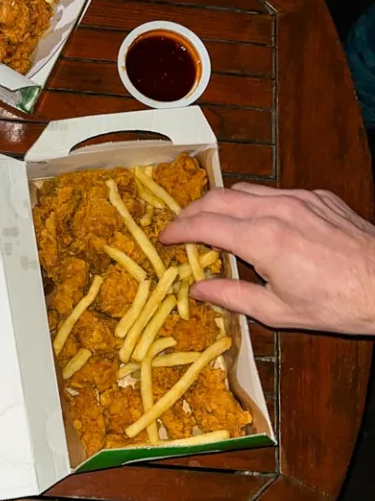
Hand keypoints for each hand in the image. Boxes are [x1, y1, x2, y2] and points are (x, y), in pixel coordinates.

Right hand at [160, 182, 374, 334]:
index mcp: (263, 240)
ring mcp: (299, 198)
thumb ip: (232, 295)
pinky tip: (256, 222)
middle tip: (180, 227)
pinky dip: (254, 203)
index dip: (178, 230)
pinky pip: (275, 192)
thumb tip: (198, 290)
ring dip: (221, 203)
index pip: (205, 225)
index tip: (163, 238)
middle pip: (219, 197)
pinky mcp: (318, 197)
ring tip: (211, 221)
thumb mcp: (278, 311)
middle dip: (192, 210)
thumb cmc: (337, 304)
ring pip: (246, 190)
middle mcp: (277, 210)